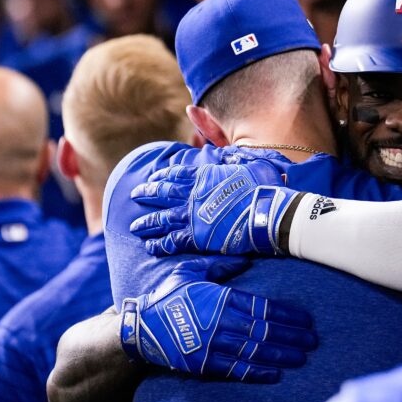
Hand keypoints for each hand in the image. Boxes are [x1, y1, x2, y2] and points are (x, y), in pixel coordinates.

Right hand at [120, 257, 316, 382]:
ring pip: (254, 352)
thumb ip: (219, 264)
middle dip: (291, 336)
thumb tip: (245, 258)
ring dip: (281, 355)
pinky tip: (276, 374)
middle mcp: (219, 324)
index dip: (287, 315)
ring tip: (302, 358)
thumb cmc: (166, 295)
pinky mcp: (203, 365)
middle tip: (314, 341)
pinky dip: (258, 373)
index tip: (307, 319)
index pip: (262, 308)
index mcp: (219, 300)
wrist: (138, 328)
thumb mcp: (189, 270)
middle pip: (264, 331)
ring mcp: (212, 347)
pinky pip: (236, 370)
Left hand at [130, 163, 300, 256]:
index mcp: (203, 176)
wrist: (267, 212)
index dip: (162, 176)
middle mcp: (192, 195)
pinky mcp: (196, 237)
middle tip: (134, 195)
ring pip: (161, 219)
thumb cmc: (263, 187)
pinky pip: (171, 241)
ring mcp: (192, 216)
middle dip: (146, 194)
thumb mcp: (249, 163)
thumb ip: (233, 158)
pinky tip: (150, 247)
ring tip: (135, 226)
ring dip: (146, 222)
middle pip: (162, 193)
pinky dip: (159, 244)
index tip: (152, 178)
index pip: (175, 174)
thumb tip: (226, 154)